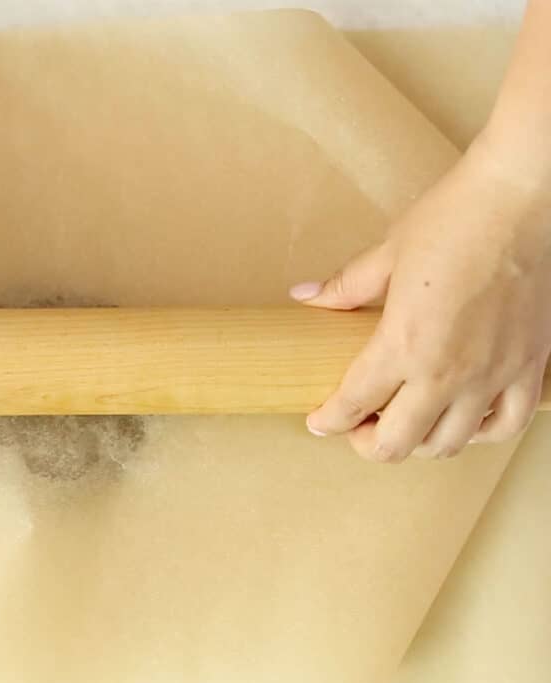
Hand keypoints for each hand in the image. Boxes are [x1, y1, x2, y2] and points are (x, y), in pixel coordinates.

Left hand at [290, 135, 550, 462]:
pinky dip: (477, 435)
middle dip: (366, 444)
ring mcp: (493, 375)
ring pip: (448, 444)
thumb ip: (345, 288)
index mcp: (403, 344)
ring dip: (417, 444)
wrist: (525, 198)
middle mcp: (448, 372)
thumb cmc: (455, 219)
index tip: (318, 421)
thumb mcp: (387, 253)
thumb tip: (305, 296)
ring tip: (402, 425)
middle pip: (397, 443)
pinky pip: (505, 425)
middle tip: (355, 428)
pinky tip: (461, 422)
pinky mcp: (530, 368)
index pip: (353, 404)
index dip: (328, 420)